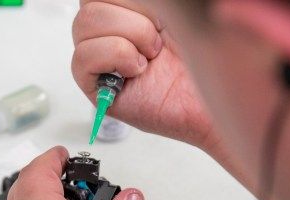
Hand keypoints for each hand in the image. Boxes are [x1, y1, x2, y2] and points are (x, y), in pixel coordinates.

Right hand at [72, 0, 220, 152]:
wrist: (207, 100)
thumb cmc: (201, 60)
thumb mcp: (175, 13)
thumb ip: (148, 1)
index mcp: (127, 11)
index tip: (161, 16)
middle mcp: (110, 31)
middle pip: (90, 2)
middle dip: (134, 14)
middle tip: (159, 38)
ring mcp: (100, 57)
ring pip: (84, 23)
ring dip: (130, 35)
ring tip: (151, 56)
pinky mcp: (95, 86)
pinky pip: (82, 57)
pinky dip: (116, 56)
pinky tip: (138, 70)